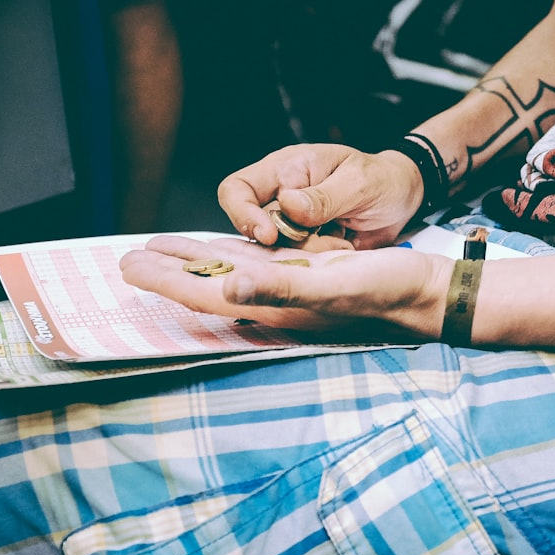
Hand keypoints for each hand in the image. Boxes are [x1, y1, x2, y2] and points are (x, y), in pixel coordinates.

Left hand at [119, 234, 452, 340]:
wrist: (426, 292)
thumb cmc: (387, 289)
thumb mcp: (334, 283)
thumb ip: (281, 286)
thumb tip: (227, 290)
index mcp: (275, 304)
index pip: (207, 292)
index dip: (166, 280)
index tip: (128, 266)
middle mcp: (277, 299)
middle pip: (210, 284)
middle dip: (170, 271)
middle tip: (129, 257)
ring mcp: (291, 288)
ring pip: (229, 273)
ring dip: (195, 262)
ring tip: (163, 249)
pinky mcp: (308, 275)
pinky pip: (256, 265)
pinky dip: (230, 256)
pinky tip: (224, 250)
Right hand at [217, 144, 423, 249]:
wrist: (405, 198)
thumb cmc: (383, 179)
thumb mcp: (359, 183)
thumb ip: (324, 196)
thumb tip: (287, 205)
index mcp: (286, 169)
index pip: (237, 189)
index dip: (243, 213)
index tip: (268, 235)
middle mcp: (282, 196)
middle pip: (252, 227)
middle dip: (283, 242)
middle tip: (322, 238)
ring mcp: (293, 224)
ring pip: (275, 251)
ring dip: (305, 252)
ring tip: (340, 239)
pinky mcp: (307, 246)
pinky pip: (297, 262)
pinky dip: (317, 262)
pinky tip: (342, 247)